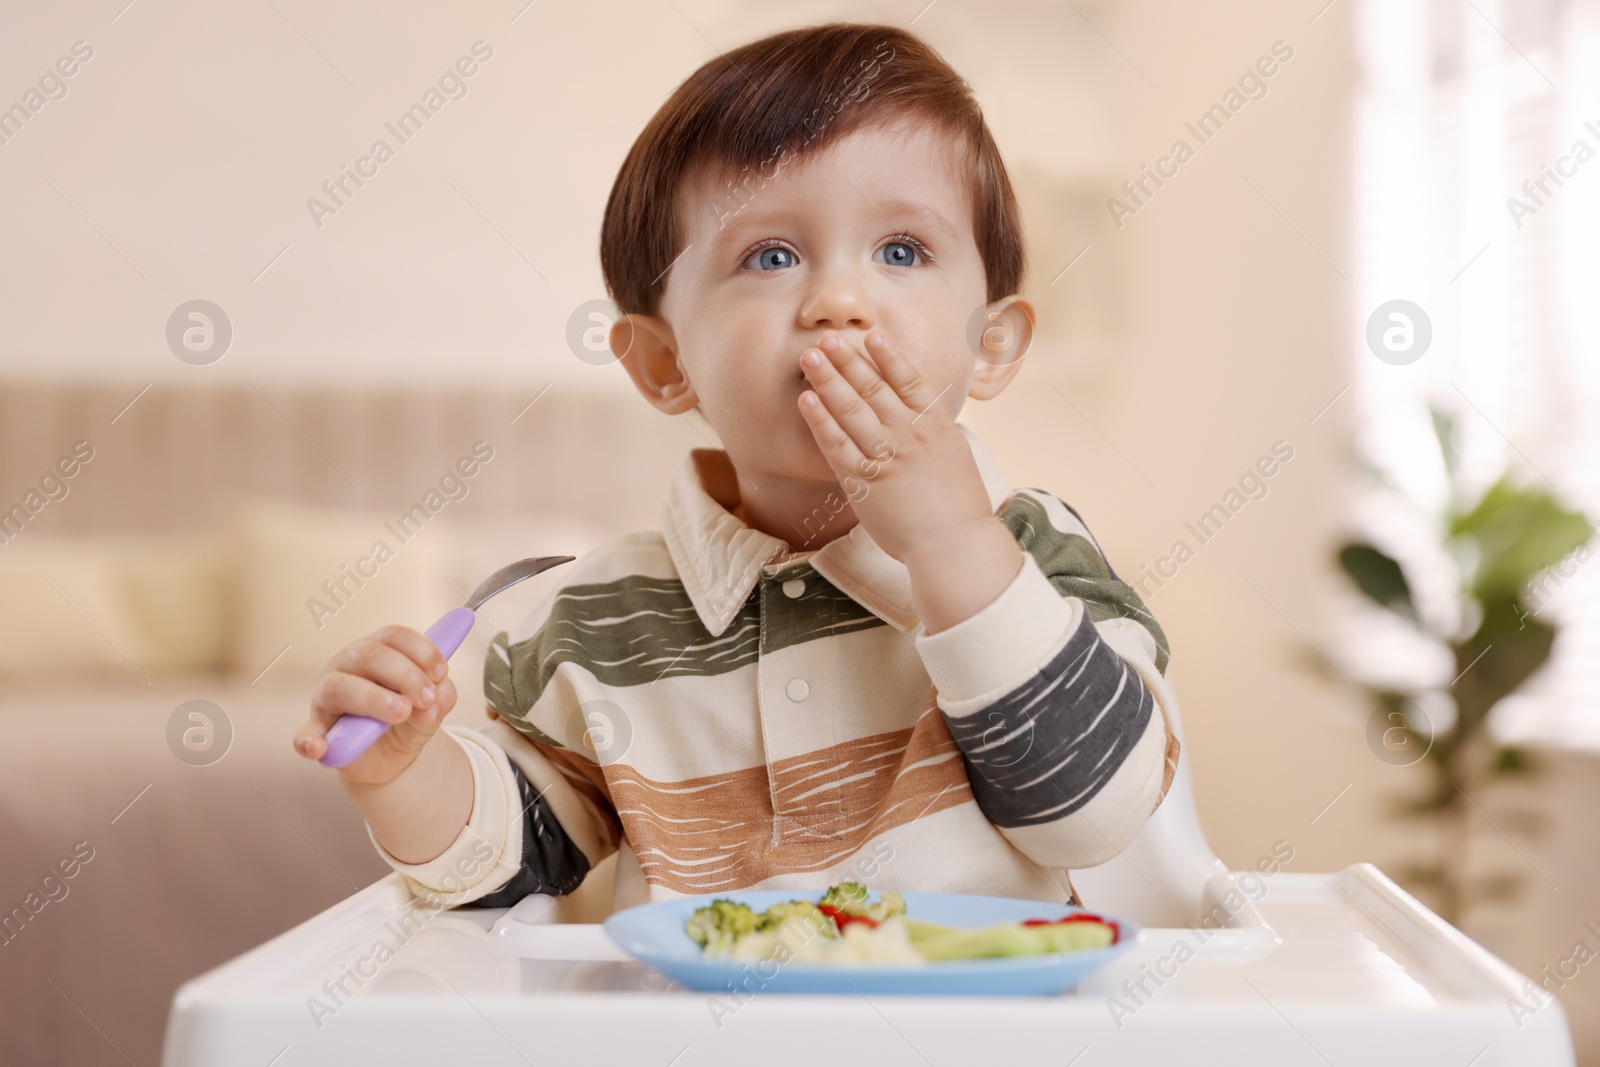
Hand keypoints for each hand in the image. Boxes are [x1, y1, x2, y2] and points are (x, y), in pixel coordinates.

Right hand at [294, 625, 456, 785]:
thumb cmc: (410, 719)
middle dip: (404, 674)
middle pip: (370, 655)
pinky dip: (308, 740)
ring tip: (401, 713)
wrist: (393, 757)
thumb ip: (440, 699)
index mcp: (378, 651)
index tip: (442, 672)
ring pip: (340, 687)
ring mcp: (327, 696)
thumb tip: (431, 704)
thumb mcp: (433, 707)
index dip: (421, 650)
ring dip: (374, 698)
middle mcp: (347, 665)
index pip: (394, 636)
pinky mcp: (317, 730)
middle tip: (426, 698)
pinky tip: (318, 748)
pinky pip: (306, 733)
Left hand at [796, 329, 996, 563]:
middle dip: (848, 359)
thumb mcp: (954, 455)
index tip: (871, 334)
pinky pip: (836, 445)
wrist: (954, 546)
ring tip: (809, 356)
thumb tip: (918, 412)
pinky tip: (806, 400)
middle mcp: (910, 435)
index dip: (888, 356)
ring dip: (828, 379)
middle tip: (827, 337)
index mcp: (936, 426)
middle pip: (874, 388)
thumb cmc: (957, 506)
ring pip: (852, 409)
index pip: (909, 380)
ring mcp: (886, 458)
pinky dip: (820, 420)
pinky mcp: (864, 483)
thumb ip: (932, 430)